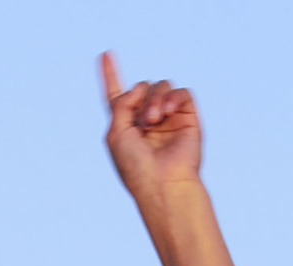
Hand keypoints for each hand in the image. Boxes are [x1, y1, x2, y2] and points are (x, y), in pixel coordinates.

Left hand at [101, 54, 202, 202]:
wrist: (163, 183)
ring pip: (161, 86)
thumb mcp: (116, 132)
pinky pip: (181, 93)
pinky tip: (166, 113)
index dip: (110, 75)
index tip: (105, 54)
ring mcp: (168, 118)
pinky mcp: (188, 117)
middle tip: (143, 121)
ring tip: (154, 120)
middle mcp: (147, 119)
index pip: (118, 96)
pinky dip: (172, 98)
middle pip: (142, 87)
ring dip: (154, 99)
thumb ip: (120, 103)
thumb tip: (141, 88)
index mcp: (126, 125)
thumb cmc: (136, 166)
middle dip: (140, 97)